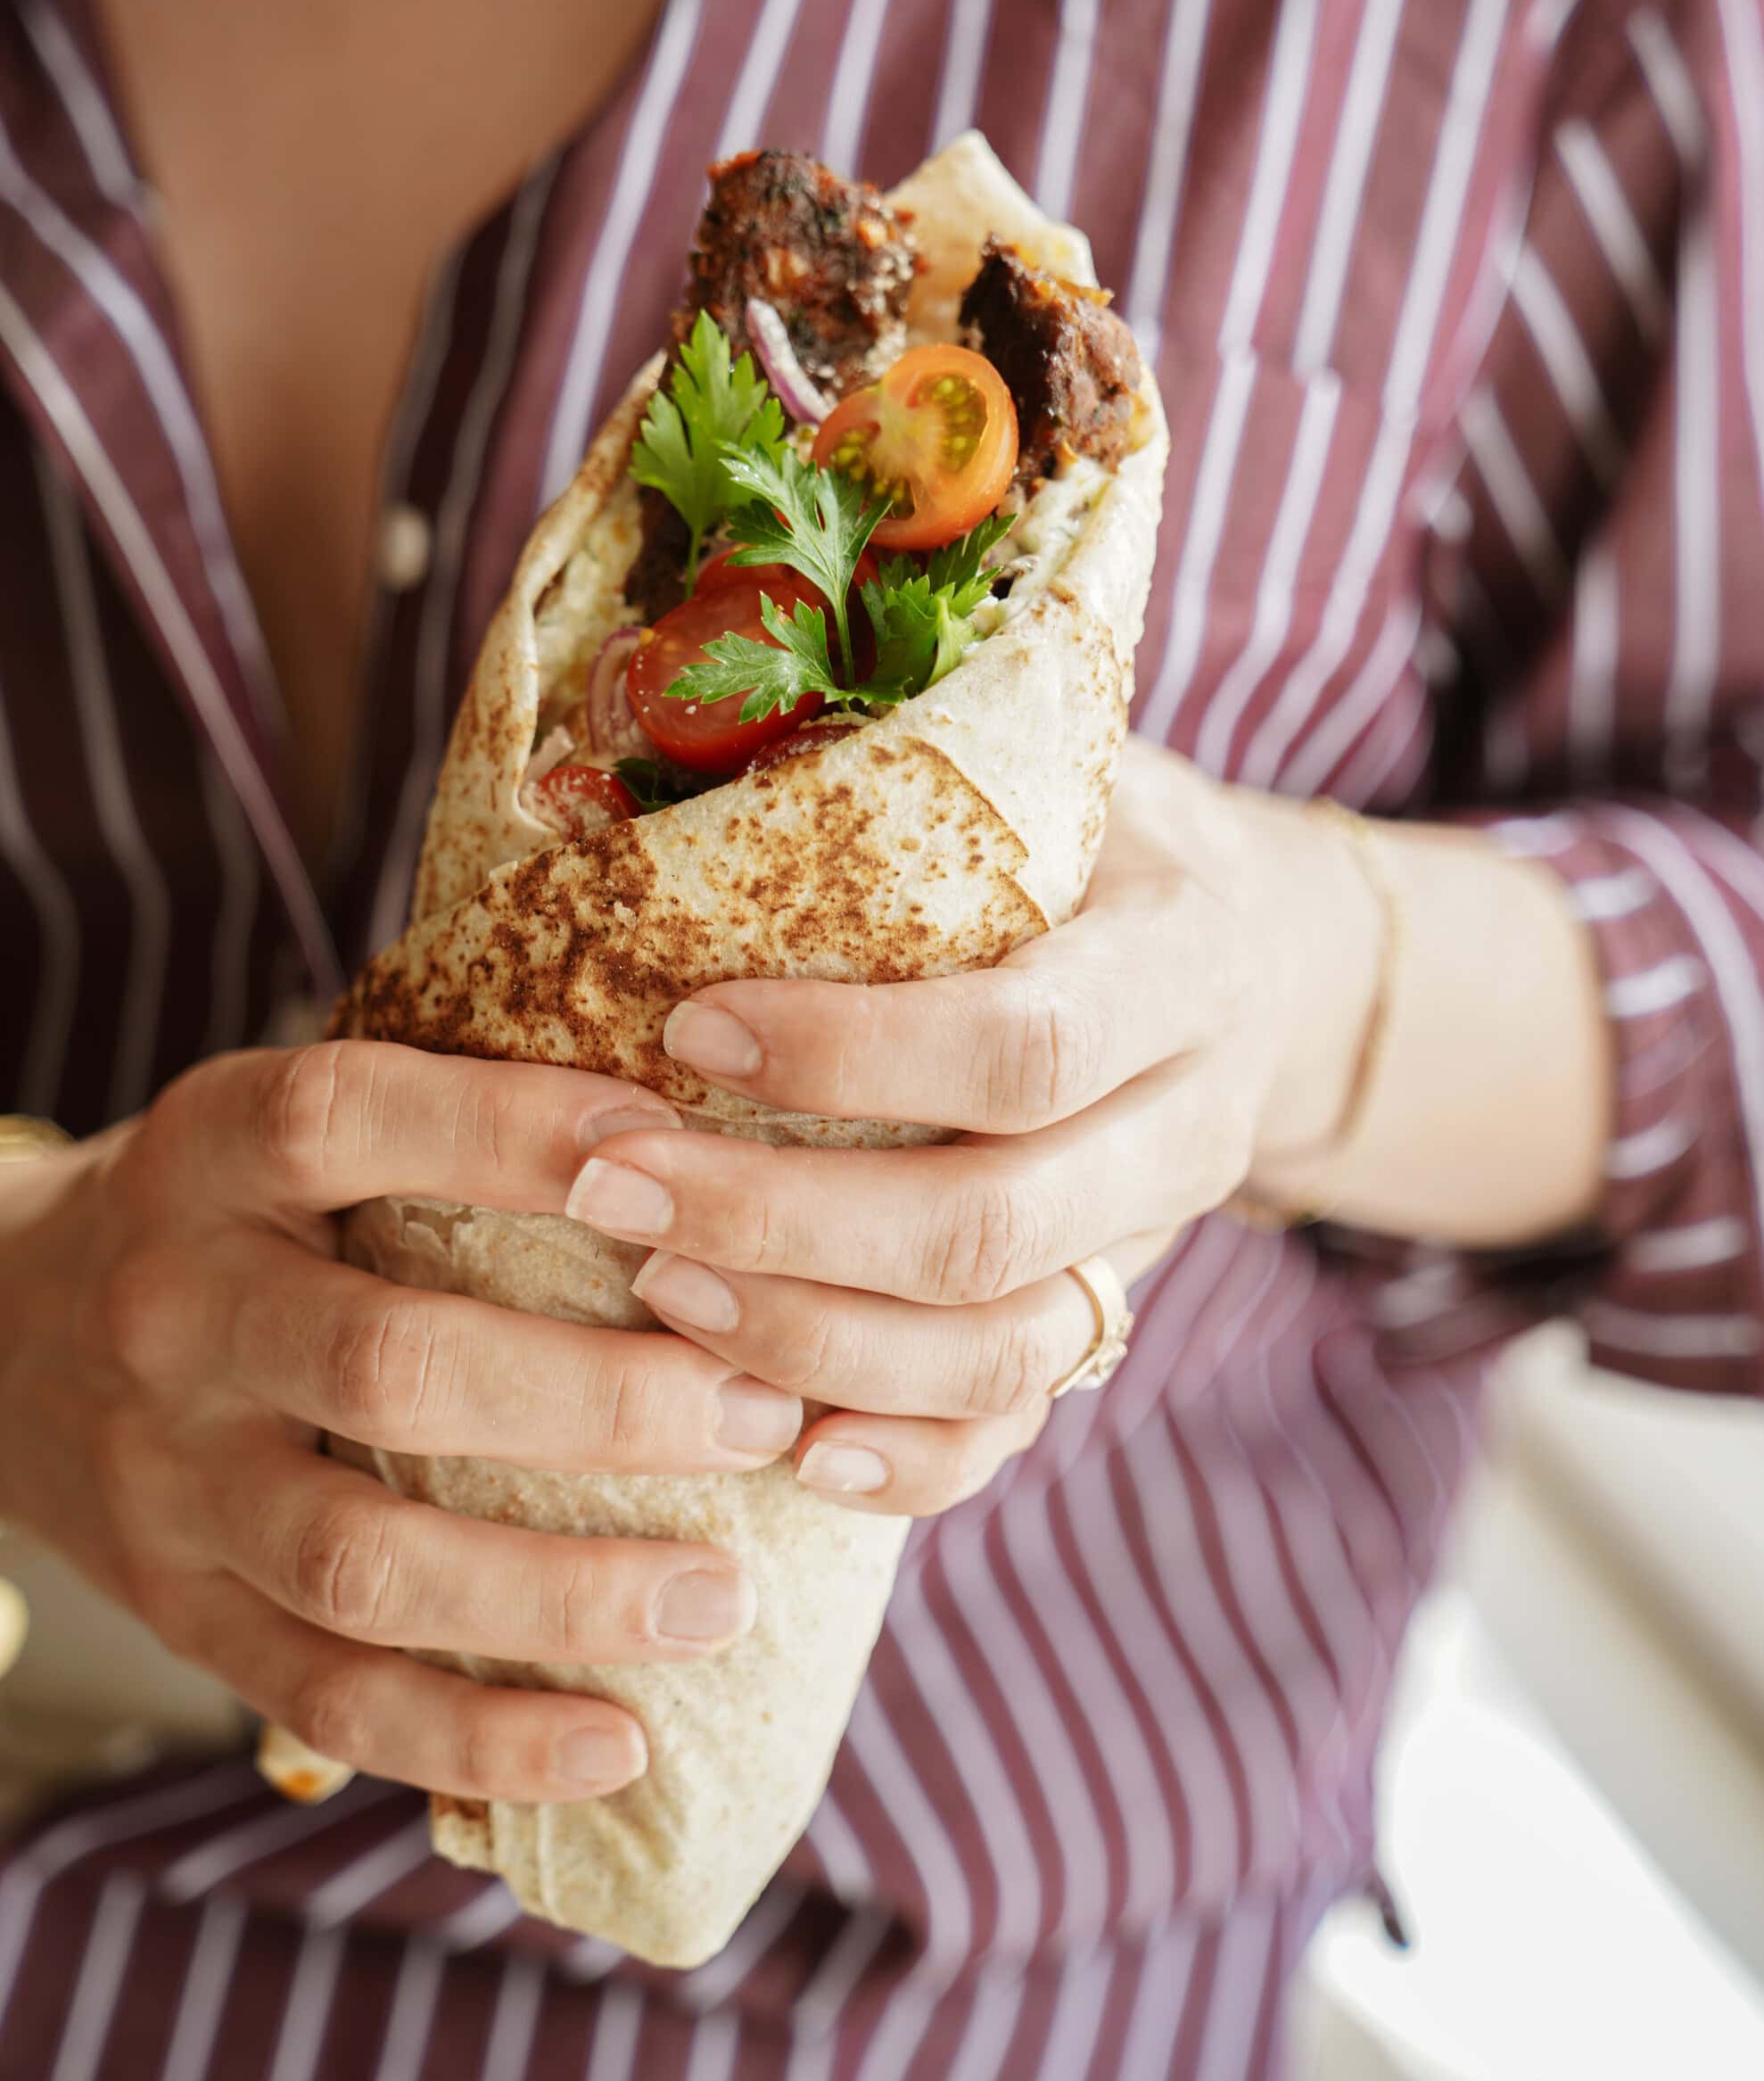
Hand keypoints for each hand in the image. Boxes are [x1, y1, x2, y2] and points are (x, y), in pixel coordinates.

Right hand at [0, 1045, 808, 1801]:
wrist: (4, 1326)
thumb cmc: (232, 1208)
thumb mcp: (289, 1123)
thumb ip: (445, 1115)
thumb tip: (691, 1125)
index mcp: (215, 1155)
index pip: (349, 1119)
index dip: (509, 1132)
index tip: (673, 1152)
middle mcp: (179, 1312)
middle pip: (388, 1363)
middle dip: (595, 1401)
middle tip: (758, 1417)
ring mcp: (168, 1477)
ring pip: (364, 1560)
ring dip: (559, 1595)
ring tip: (722, 1601)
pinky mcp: (179, 1609)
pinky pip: (326, 1695)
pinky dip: (476, 1739)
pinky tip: (616, 1748)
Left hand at [567, 738, 1380, 1513]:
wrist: (1249, 953)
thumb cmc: (1094, 837)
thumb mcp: (1048, 770)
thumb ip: (911, 767)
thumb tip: (636, 753)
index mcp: (1183, 959)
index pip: (1024, 1042)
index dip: (852, 1055)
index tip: (687, 1029)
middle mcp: (1193, 1116)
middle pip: (996, 1223)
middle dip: (783, 1219)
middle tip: (608, 1181)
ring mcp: (1157, 1237)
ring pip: (1006, 1348)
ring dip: (816, 1339)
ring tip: (655, 1291)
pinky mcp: (1112, 1312)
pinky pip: (1025, 1424)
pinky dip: (908, 1456)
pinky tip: (785, 1446)